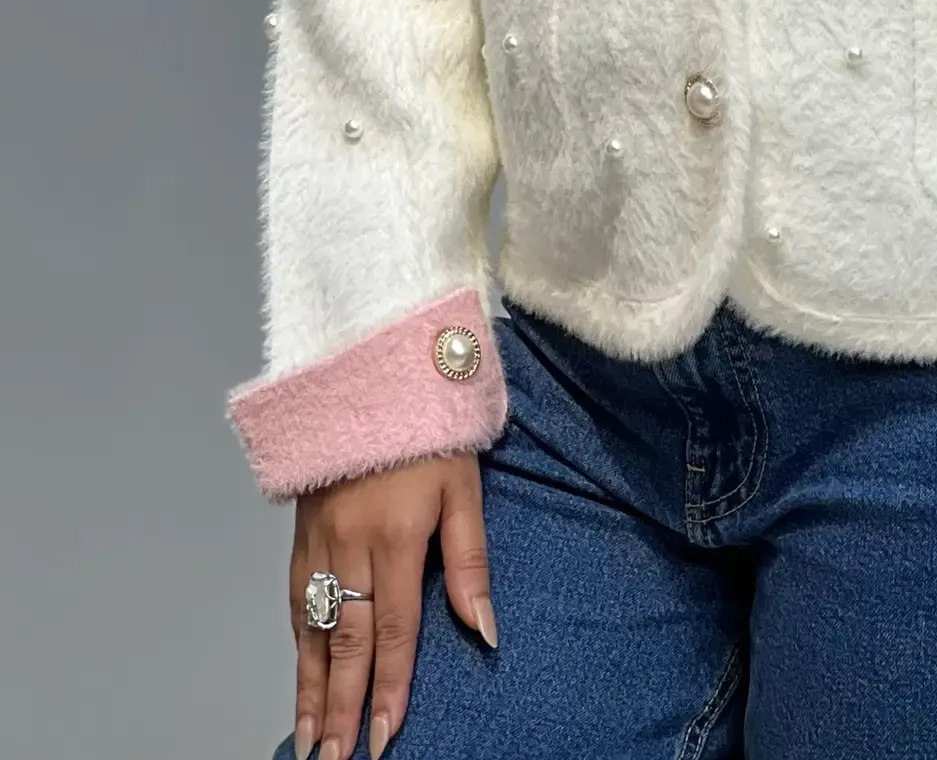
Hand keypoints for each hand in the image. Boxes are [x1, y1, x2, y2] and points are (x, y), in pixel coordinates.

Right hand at [288, 454, 494, 759]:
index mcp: (396, 536)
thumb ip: (470, 561)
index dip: (389, 686)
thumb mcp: (464, 486)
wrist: (373, 371)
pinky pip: (294, 599)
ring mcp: (319, 540)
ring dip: (310, 687)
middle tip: (338, 758)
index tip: (384, 734)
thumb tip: (484, 629)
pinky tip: (301, 672)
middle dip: (341, 705)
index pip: (393, 630)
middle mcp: (350, 545)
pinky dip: (297, 644)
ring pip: (311, 628)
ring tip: (310, 737)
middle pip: (345, 641)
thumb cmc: (430, 427)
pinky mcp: (301, 531)